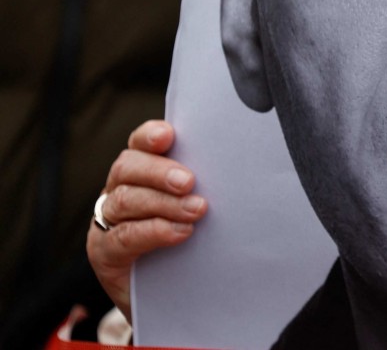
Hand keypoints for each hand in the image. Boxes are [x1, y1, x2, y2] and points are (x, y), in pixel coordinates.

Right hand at [86, 120, 206, 322]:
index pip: (139, 144)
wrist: (173, 294)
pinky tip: (179, 232)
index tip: (169, 135)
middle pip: (128, 167)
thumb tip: (237, 168)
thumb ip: (202, 186)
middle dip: (160, 172)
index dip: (150, 136)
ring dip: (163, 203)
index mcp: (141, 172)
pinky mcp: (104, 252)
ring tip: (196, 210)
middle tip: (190, 182)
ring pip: (126, 200)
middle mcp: (119, 190)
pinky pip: (123, 236)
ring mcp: (107, 221)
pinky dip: (153, 231)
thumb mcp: (196, 207)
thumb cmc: (190, 241)